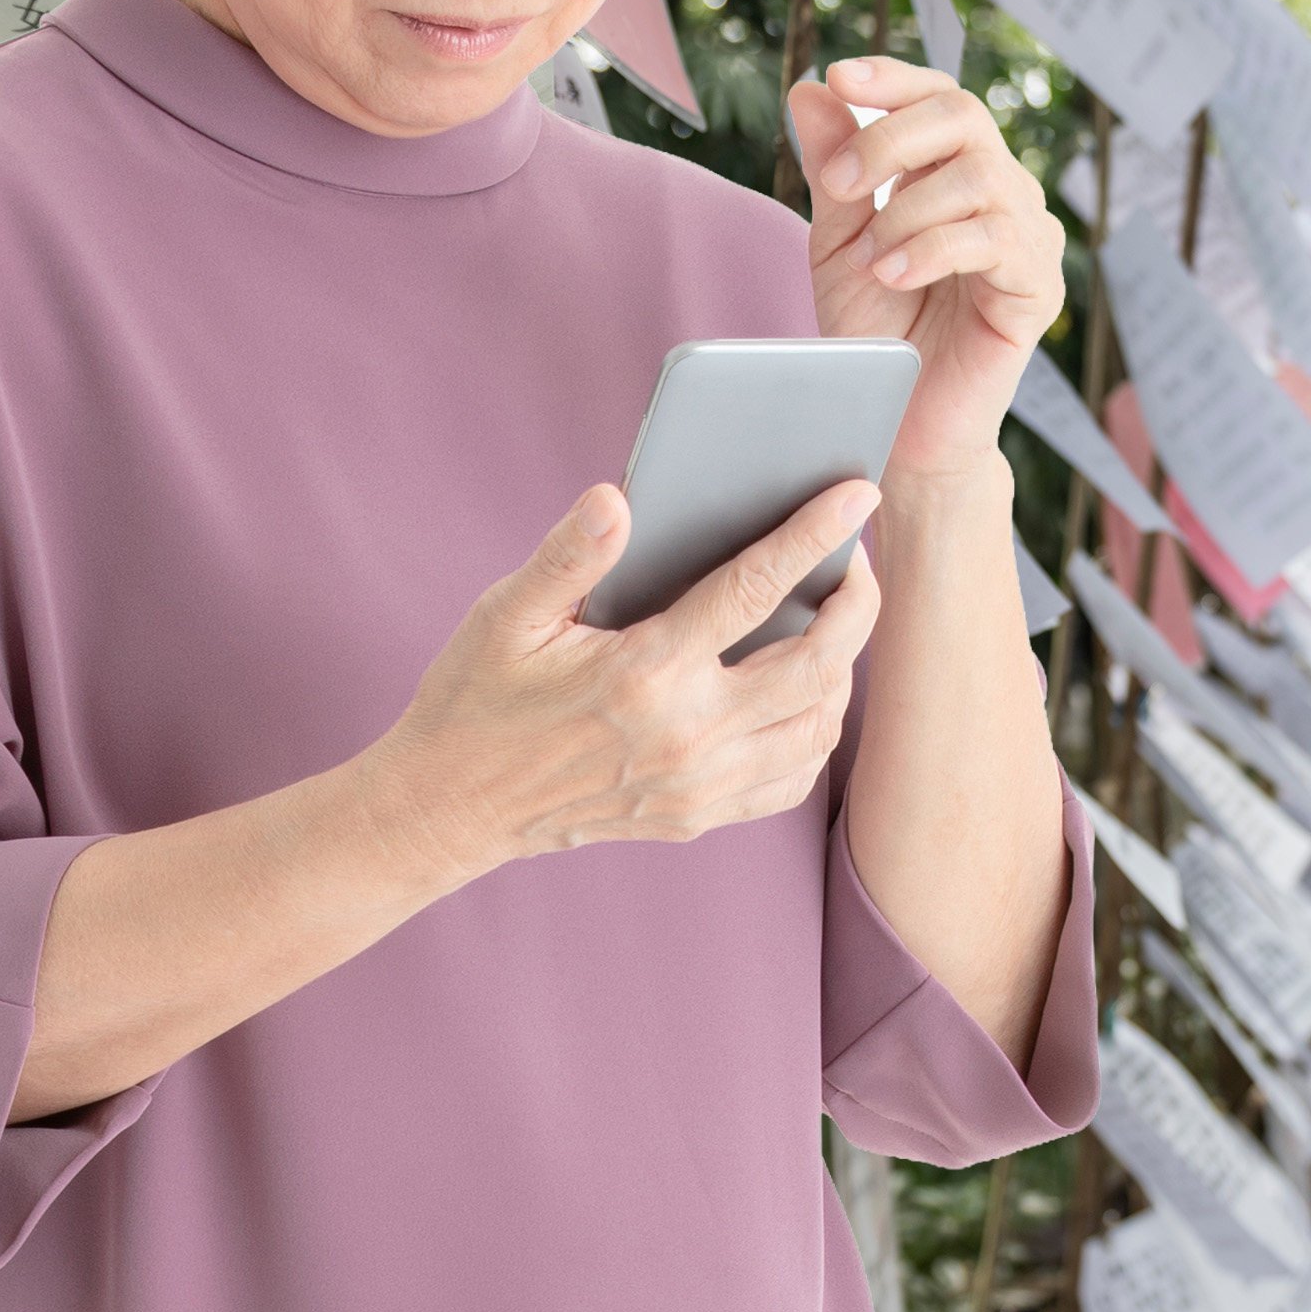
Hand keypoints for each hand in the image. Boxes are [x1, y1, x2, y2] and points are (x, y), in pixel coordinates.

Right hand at [359, 479, 883, 883]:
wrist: (452, 806)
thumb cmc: (478, 698)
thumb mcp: (506, 615)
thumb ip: (567, 555)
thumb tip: (616, 499)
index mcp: (644, 671)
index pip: (755, 589)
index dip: (814, 535)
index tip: (857, 494)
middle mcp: (686, 734)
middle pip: (817, 662)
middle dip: (856, 603)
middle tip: (857, 562)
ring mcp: (699, 785)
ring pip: (818, 725)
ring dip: (845, 670)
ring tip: (837, 623)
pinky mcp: (698, 817)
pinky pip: (793, 780)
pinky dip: (816, 732)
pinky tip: (807, 695)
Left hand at [789, 58, 1065, 483]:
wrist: (898, 424)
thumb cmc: (875, 337)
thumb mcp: (837, 242)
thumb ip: (833, 170)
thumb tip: (811, 89)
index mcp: (953, 174)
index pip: (938, 97)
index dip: (894, 77)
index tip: (841, 77)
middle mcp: (1001, 193)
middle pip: (963, 116)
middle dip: (889, 139)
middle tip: (836, 184)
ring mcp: (1028, 238)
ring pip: (978, 176)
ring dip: (906, 210)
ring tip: (872, 259)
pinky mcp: (1040, 288)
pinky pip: (995, 239)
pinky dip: (933, 250)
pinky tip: (894, 276)